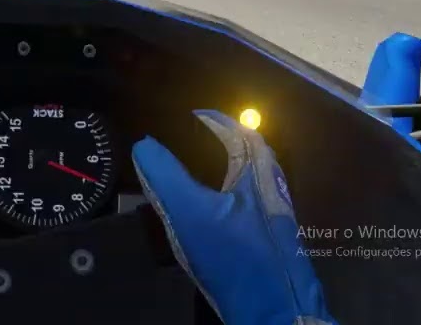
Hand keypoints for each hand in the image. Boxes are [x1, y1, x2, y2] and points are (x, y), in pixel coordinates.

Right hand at [132, 110, 334, 324]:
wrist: (275, 310)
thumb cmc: (235, 255)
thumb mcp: (191, 213)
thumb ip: (164, 177)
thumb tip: (144, 145)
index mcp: (256, 170)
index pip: (238, 131)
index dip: (215, 121)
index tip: (194, 116)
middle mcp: (271, 186)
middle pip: (250, 151)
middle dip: (225, 140)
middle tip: (198, 137)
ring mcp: (276, 214)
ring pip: (252, 178)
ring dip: (230, 167)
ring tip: (203, 168)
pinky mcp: (273, 238)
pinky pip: (250, 201)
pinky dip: (232, 192)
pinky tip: (216, 210)